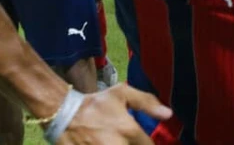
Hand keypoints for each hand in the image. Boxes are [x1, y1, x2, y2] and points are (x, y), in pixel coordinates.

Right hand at [57, 83, 171, 143]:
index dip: (149, 144)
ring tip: (118, 140)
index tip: (144, 140)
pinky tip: (109, 143)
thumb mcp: (121, 93)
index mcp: (128, 130)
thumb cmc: (96, 103)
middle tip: (127, 138)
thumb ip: (146, 102)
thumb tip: (168, 114)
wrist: (64, 114)